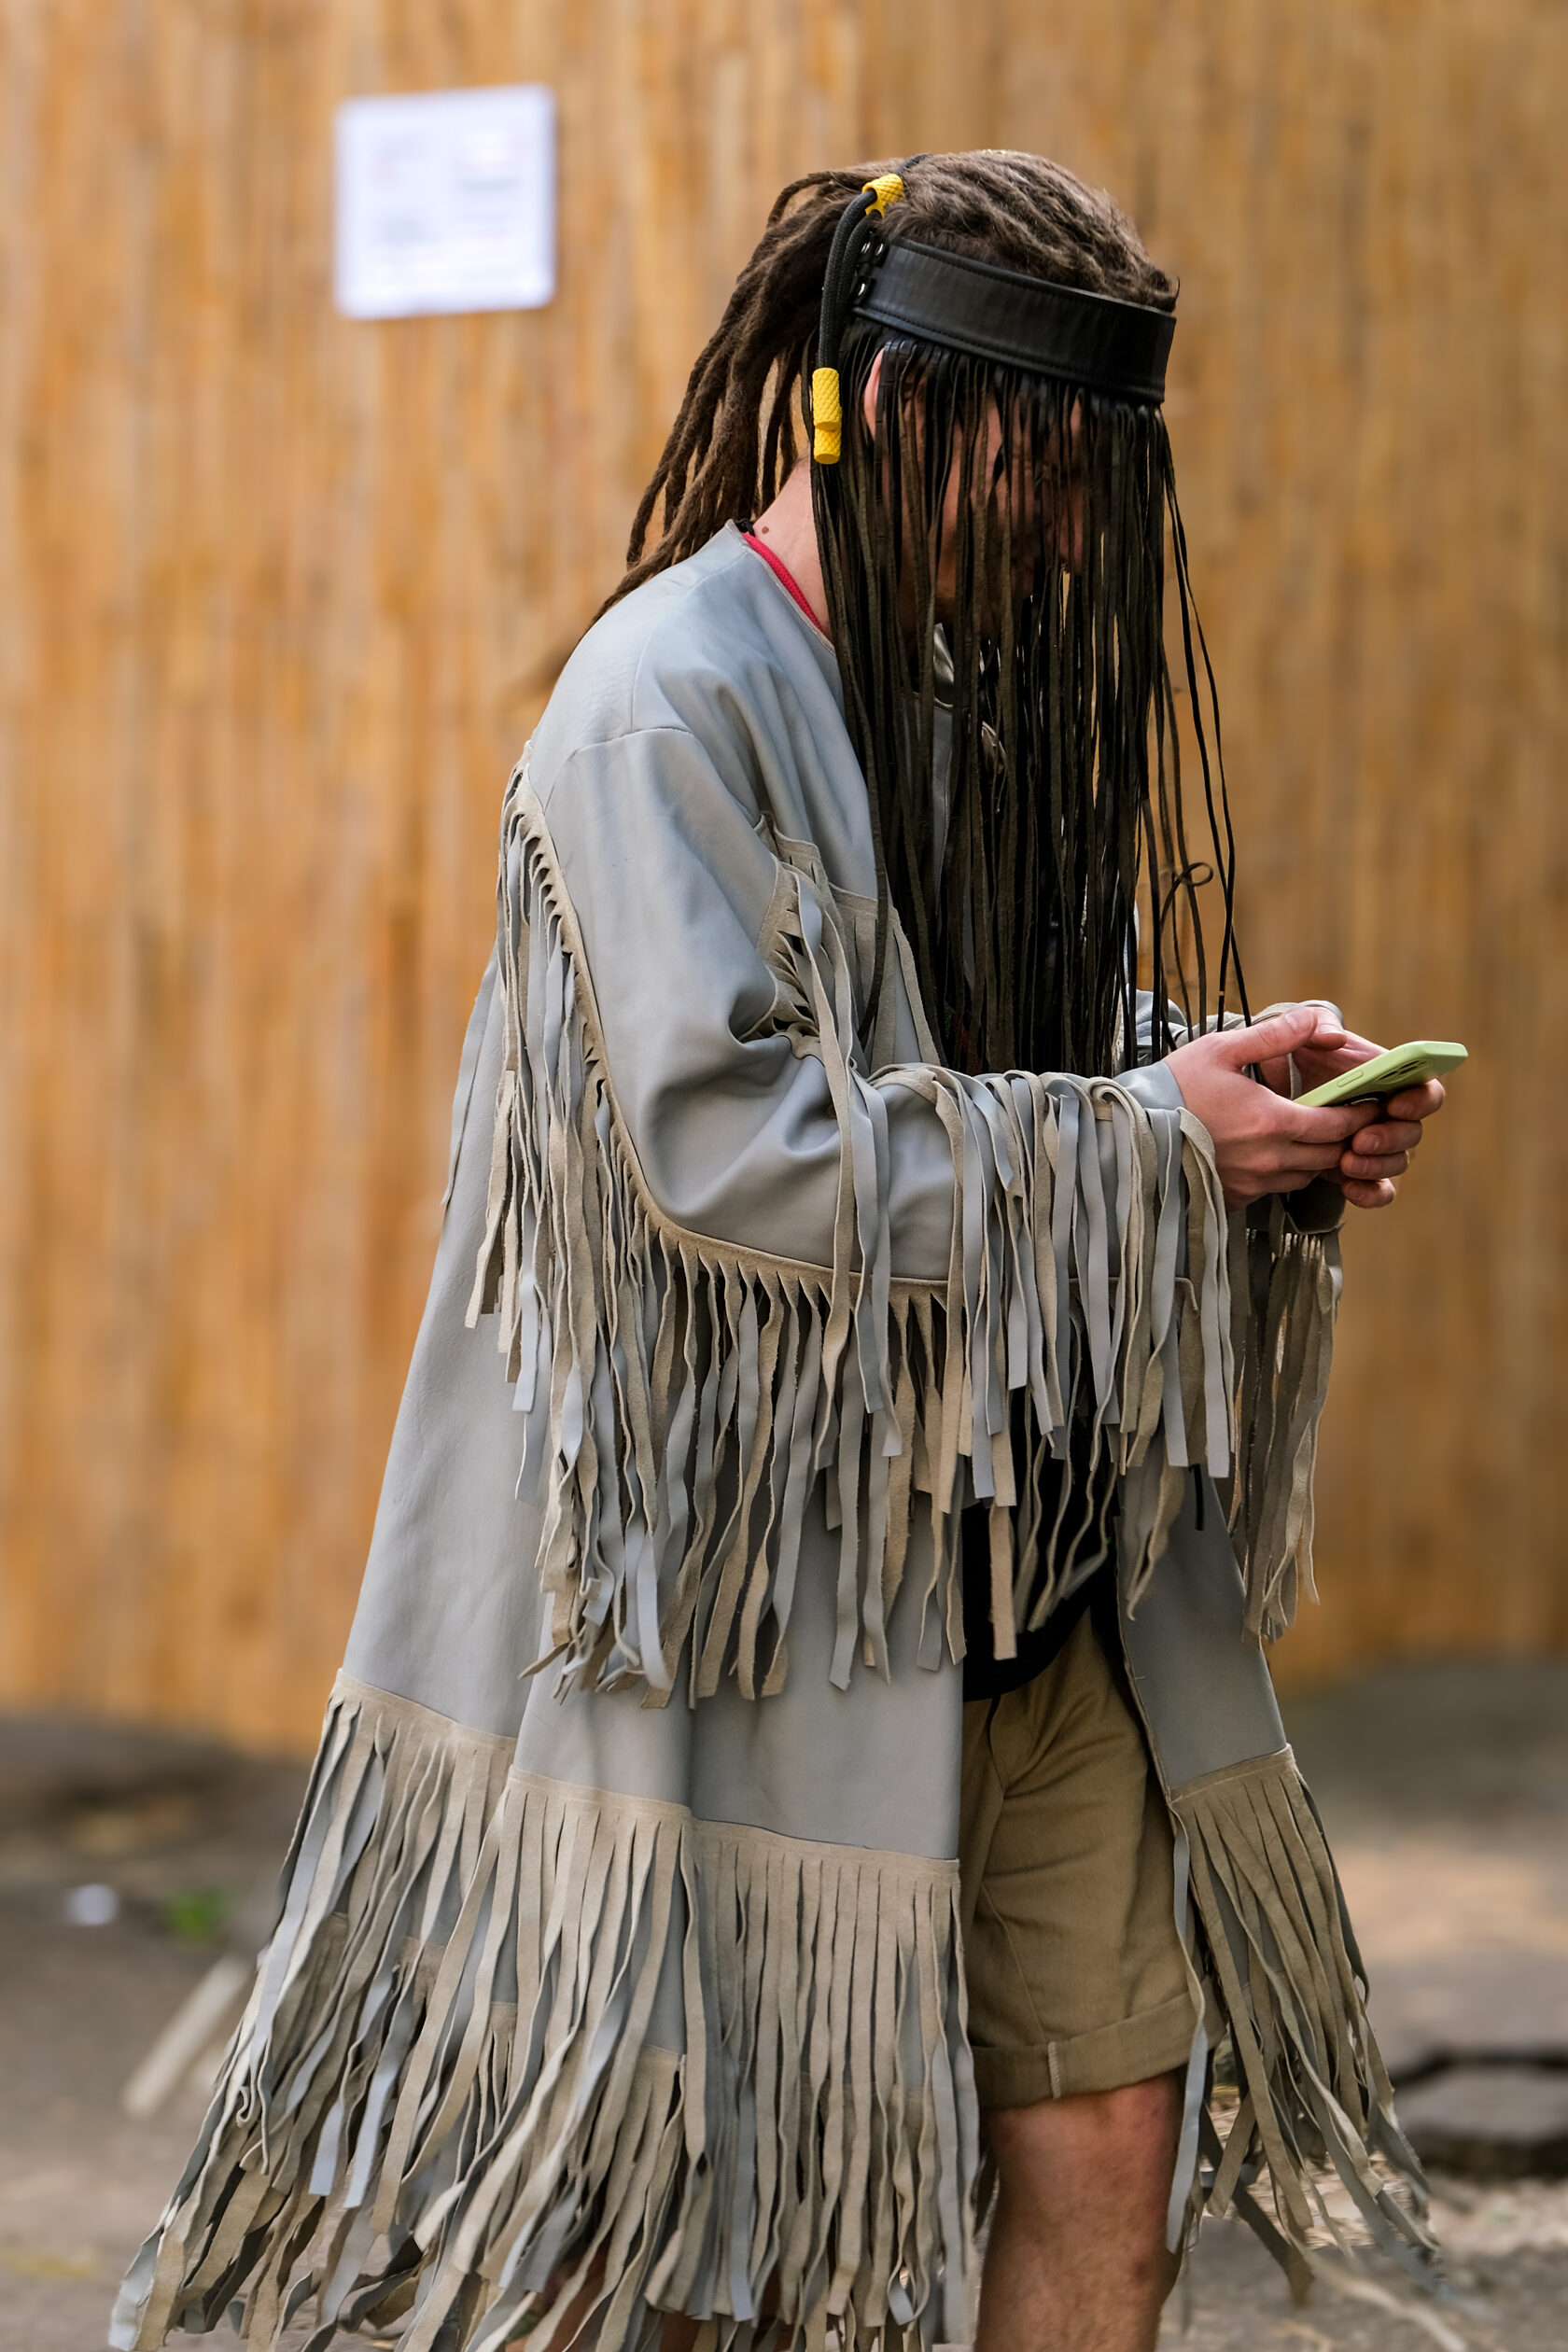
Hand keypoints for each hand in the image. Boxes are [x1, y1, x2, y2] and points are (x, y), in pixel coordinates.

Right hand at [1163, 1005, 1423, 1212]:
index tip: (1368, 1105)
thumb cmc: (1174, 1088)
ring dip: (1316, 1158)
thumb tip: (1316, 1019)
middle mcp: (1270, 1158)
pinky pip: (1275, 1191)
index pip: (1338, 1125)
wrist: (1130, 1131)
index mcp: (1273, 1120)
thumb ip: (1275, 1035)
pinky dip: (1284, 1175)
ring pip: (1305, 1176)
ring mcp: (1252, 1182)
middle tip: (1350, 1122)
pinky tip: (1274, 1156)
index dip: (1359, 1116)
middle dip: (1345, 1140)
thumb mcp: (1222, 1049)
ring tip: (1314, 1136)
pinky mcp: (1234, 1197)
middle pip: (1329, 1156)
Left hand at [1256, 1010, 1445, 1209]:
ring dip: (1377, 1166)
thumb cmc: (1294, 1058)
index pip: (1425, 1089)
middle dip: (1391, 1138)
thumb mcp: (1300, 1034)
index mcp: (1390, 1079)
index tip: (1396, 1103)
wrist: (1268, 1092)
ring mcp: (1376, 1144)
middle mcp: (1390, 1113)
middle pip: (1413, 1132)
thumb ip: (1316, 1025)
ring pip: (1397, 1163)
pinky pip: (1378, 1190)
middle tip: (1361, 1140)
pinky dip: (1369, 1193)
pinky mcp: (1358, 1170)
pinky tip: (1349, 1188)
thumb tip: (1335, 1038)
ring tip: (1346, 1162)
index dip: (1419, 1099)